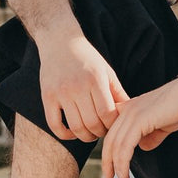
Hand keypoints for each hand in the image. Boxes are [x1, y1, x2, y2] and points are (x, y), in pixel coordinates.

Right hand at [37, 27, 128, 142]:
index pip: (107, 113)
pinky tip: (72, 133)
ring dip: (86, 136)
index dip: (112, 124)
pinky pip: (54, 125)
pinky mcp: (47, 96)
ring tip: (91, 133)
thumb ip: (118, 92)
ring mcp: (60, 92)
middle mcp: (77, 86)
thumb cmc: (87, 58)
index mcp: (95, 79)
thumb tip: (130, 113)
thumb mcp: (106, 71)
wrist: (59, 41)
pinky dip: (65, 134)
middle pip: (92, 123)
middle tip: (103, 131)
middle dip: (101, 132)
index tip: (113, 124)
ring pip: (76, 127)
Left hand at [101, 72, 177, 177]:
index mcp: (130, 109)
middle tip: (109, 177)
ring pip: (115, 145)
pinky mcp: (140, 120)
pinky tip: (125, 174)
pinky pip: (125, 146)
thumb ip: (152, 135)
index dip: (108, 149)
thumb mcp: (163, 123)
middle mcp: (126, 110)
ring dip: (115, 166)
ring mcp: (132, 114)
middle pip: (109, 139)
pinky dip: (123, 162)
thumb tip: (144, 147)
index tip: (110, 166)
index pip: (112, 131)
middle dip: (107, 161)